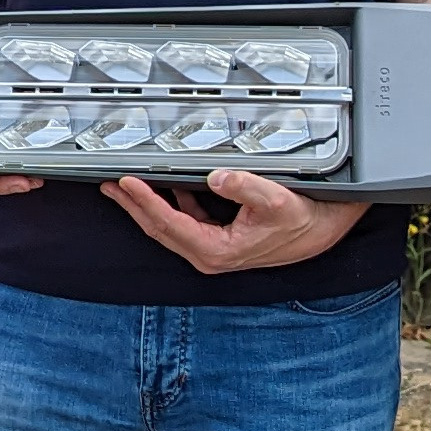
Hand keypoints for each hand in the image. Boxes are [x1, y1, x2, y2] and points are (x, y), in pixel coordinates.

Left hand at [107, 169, 372, 274]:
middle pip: (159, 228)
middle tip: (109, 185)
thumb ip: (245, 187)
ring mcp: (211, 248)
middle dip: (132, 206)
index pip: (169, 223)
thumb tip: (217, 177)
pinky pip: (184, 220)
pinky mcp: (216, 239)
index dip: (145, 201)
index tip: (126, 182)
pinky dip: (169, 203)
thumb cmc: (301, 221)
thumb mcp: (275, 201)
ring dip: (146, 205)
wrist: (321, 231)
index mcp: (216, 250)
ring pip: (168, 225)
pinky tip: (162, 186)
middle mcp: (208, 253)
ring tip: (124, 186)